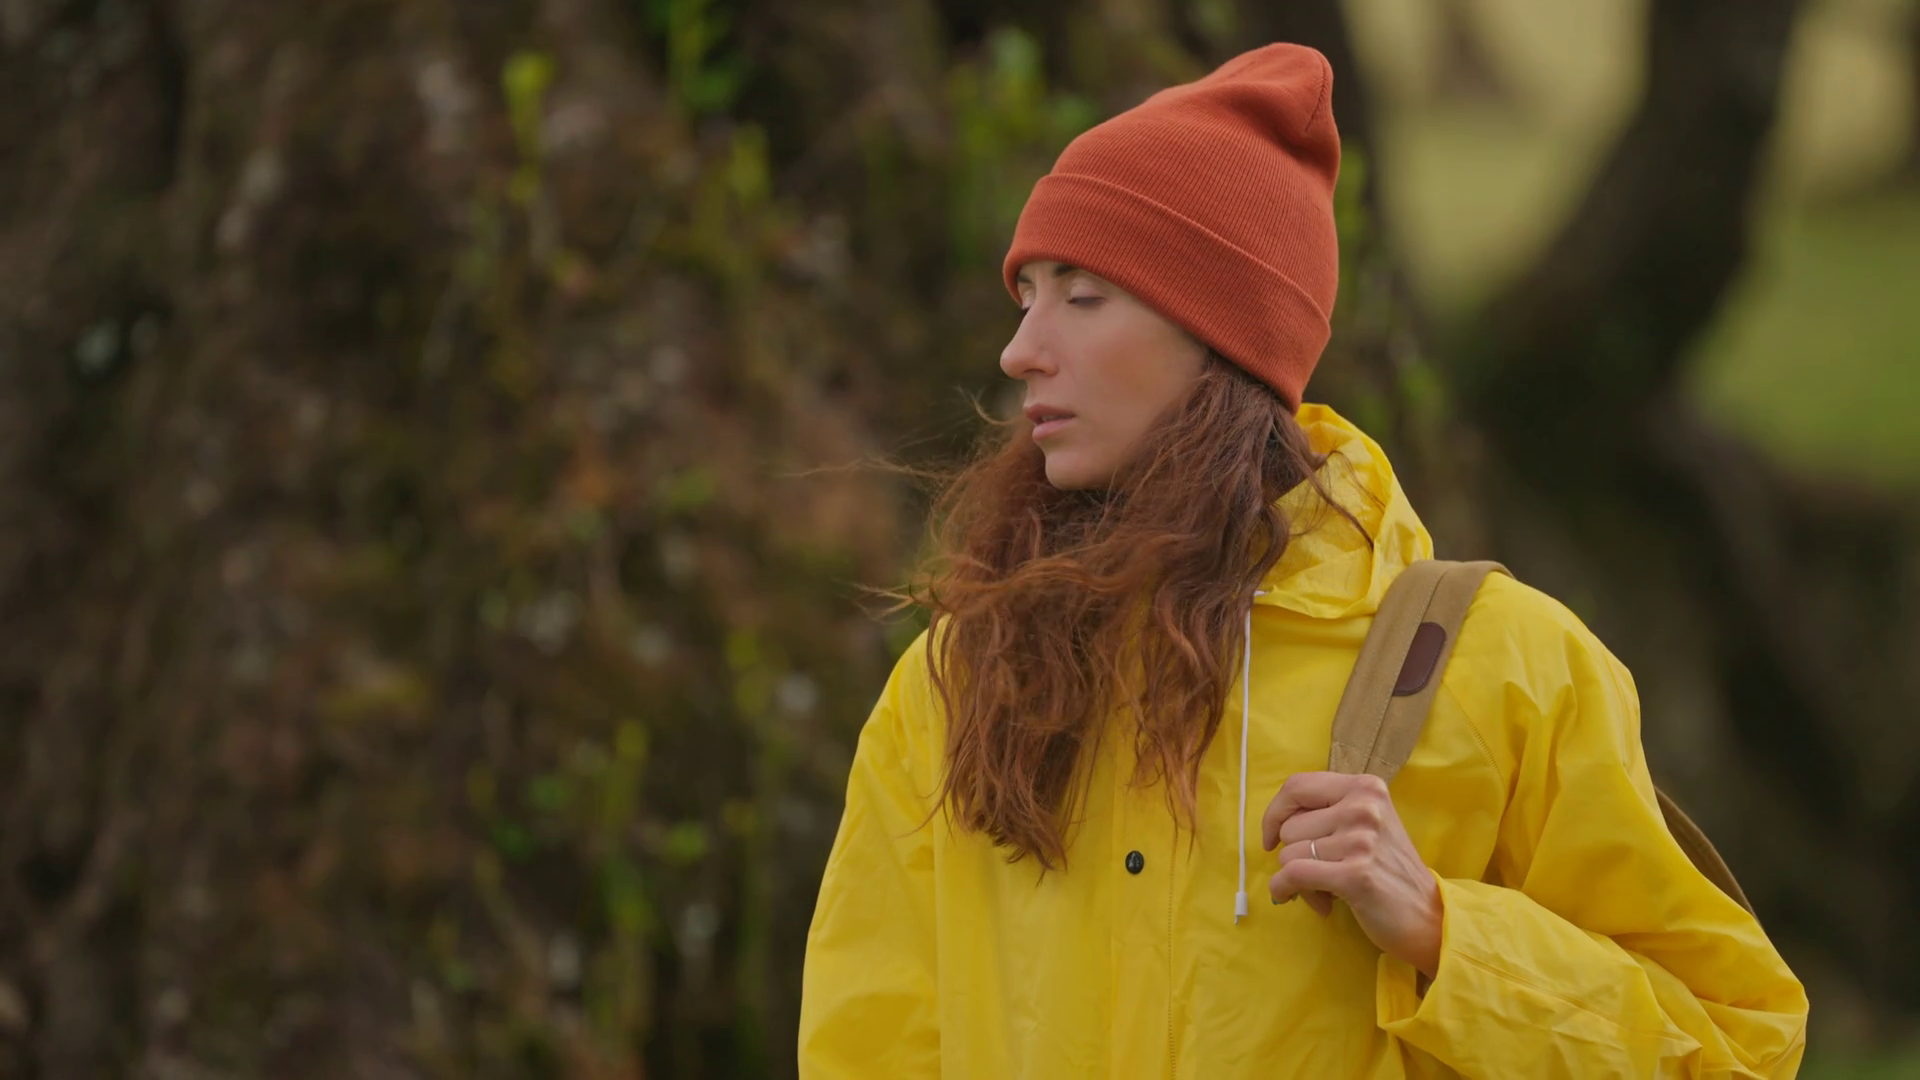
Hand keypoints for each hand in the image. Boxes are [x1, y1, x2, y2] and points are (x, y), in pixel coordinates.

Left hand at [1260, 771, 1442, 978]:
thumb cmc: (1388, 870)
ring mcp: (1361, 840)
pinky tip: (1291, 897)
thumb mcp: (1366, 825)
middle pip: (1289, 826)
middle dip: (1295, 855)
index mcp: (1365, 788)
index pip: (1297, 786)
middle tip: (1320, 873)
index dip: (1275, 812)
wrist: (1429, 914)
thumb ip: (1329, 812)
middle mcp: (1364, 806)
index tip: (1272, 836)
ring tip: (1325, 889)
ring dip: (1297, 879)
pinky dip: (1283, 889)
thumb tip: (1275, 823)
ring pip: (1289, 854)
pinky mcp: (1355, 874)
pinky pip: (1293, 875)